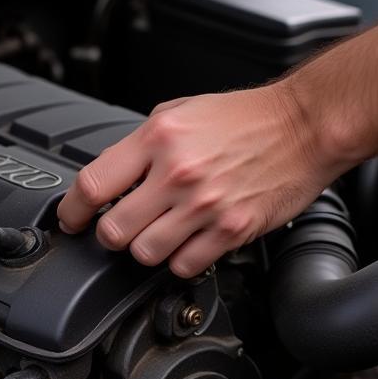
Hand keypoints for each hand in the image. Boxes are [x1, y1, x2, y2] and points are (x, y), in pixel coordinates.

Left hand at [56, 83, 349, 277]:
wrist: (306, 125)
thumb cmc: (244, 118)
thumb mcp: (178, 113)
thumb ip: (139, 147)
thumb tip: (105, 181)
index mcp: (158, 138)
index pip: (91, 185)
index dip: (72, 211)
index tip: (71, 219)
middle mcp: (178, 173)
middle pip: (113, 231)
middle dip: (110, 234)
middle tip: (120, 228)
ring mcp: (205, 205)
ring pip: (144, 254)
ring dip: (145, 250)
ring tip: (158, 233)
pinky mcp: (231, 230)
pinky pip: (184, 265)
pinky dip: (180, 260)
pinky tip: (187, 242)